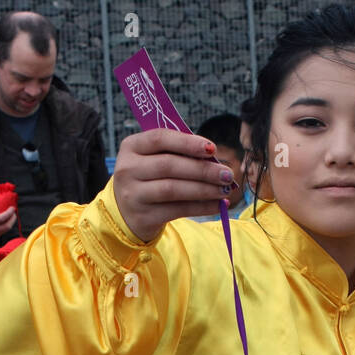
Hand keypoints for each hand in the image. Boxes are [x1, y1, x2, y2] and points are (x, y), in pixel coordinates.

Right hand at [0, 198, 17, 236]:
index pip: (0, 218)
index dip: (8, 213)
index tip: (12, 207)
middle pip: (6, 226)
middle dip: (13, 218)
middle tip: (14, 212)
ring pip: (6, 230)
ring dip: (11, 222)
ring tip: (12, 215)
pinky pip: (4, 231)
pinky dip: (7, 225)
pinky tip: (7, 220)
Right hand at [112, 129, 234, 242]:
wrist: (126, 213)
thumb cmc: (149, 179)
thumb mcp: (154, 160)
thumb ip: (178, 154)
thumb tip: (214, 157)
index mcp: (131, 146)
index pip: (160, 138)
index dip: (188, 143)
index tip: (213, 148)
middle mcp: (127, 169)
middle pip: (169, 165)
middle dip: (202, 169)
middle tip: (227, 174)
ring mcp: (133, 194)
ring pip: (173, 189)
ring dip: (204, 189)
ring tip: (225, 189)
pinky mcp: (143, 216)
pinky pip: (177, 210)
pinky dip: (201, 207)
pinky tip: (218, 205)